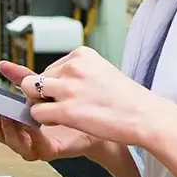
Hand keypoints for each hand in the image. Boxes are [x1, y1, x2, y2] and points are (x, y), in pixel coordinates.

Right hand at [0, 61, 101, 161]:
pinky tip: (31, 123)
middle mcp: (19, 134)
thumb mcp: (43, 90)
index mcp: (13, 119)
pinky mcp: (48, 151)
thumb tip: (4, 65)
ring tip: (8, 112)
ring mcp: (32, 145)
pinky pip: (34, 147)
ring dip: (7, 126)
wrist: (97, 121)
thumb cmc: (69, 108)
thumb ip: (24, 79)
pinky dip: (31, 135)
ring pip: (11, 141)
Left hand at [22, 46, 167, 147]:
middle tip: (64, 105)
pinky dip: (45, 119)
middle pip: (38, 78)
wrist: (145, 116)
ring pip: (31, 93)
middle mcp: (73, 67)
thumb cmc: (126, 99)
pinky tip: (63, 121)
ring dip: (42, 105)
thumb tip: (49, 79)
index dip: (56, 84)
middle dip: (45, 94)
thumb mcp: (101, 72)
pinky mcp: (66, 110)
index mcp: (81, 54)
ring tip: (63, 113)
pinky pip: (37, 113)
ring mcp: (68, 88)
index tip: (74, 94)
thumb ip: (76, 72)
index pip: (52, 67)